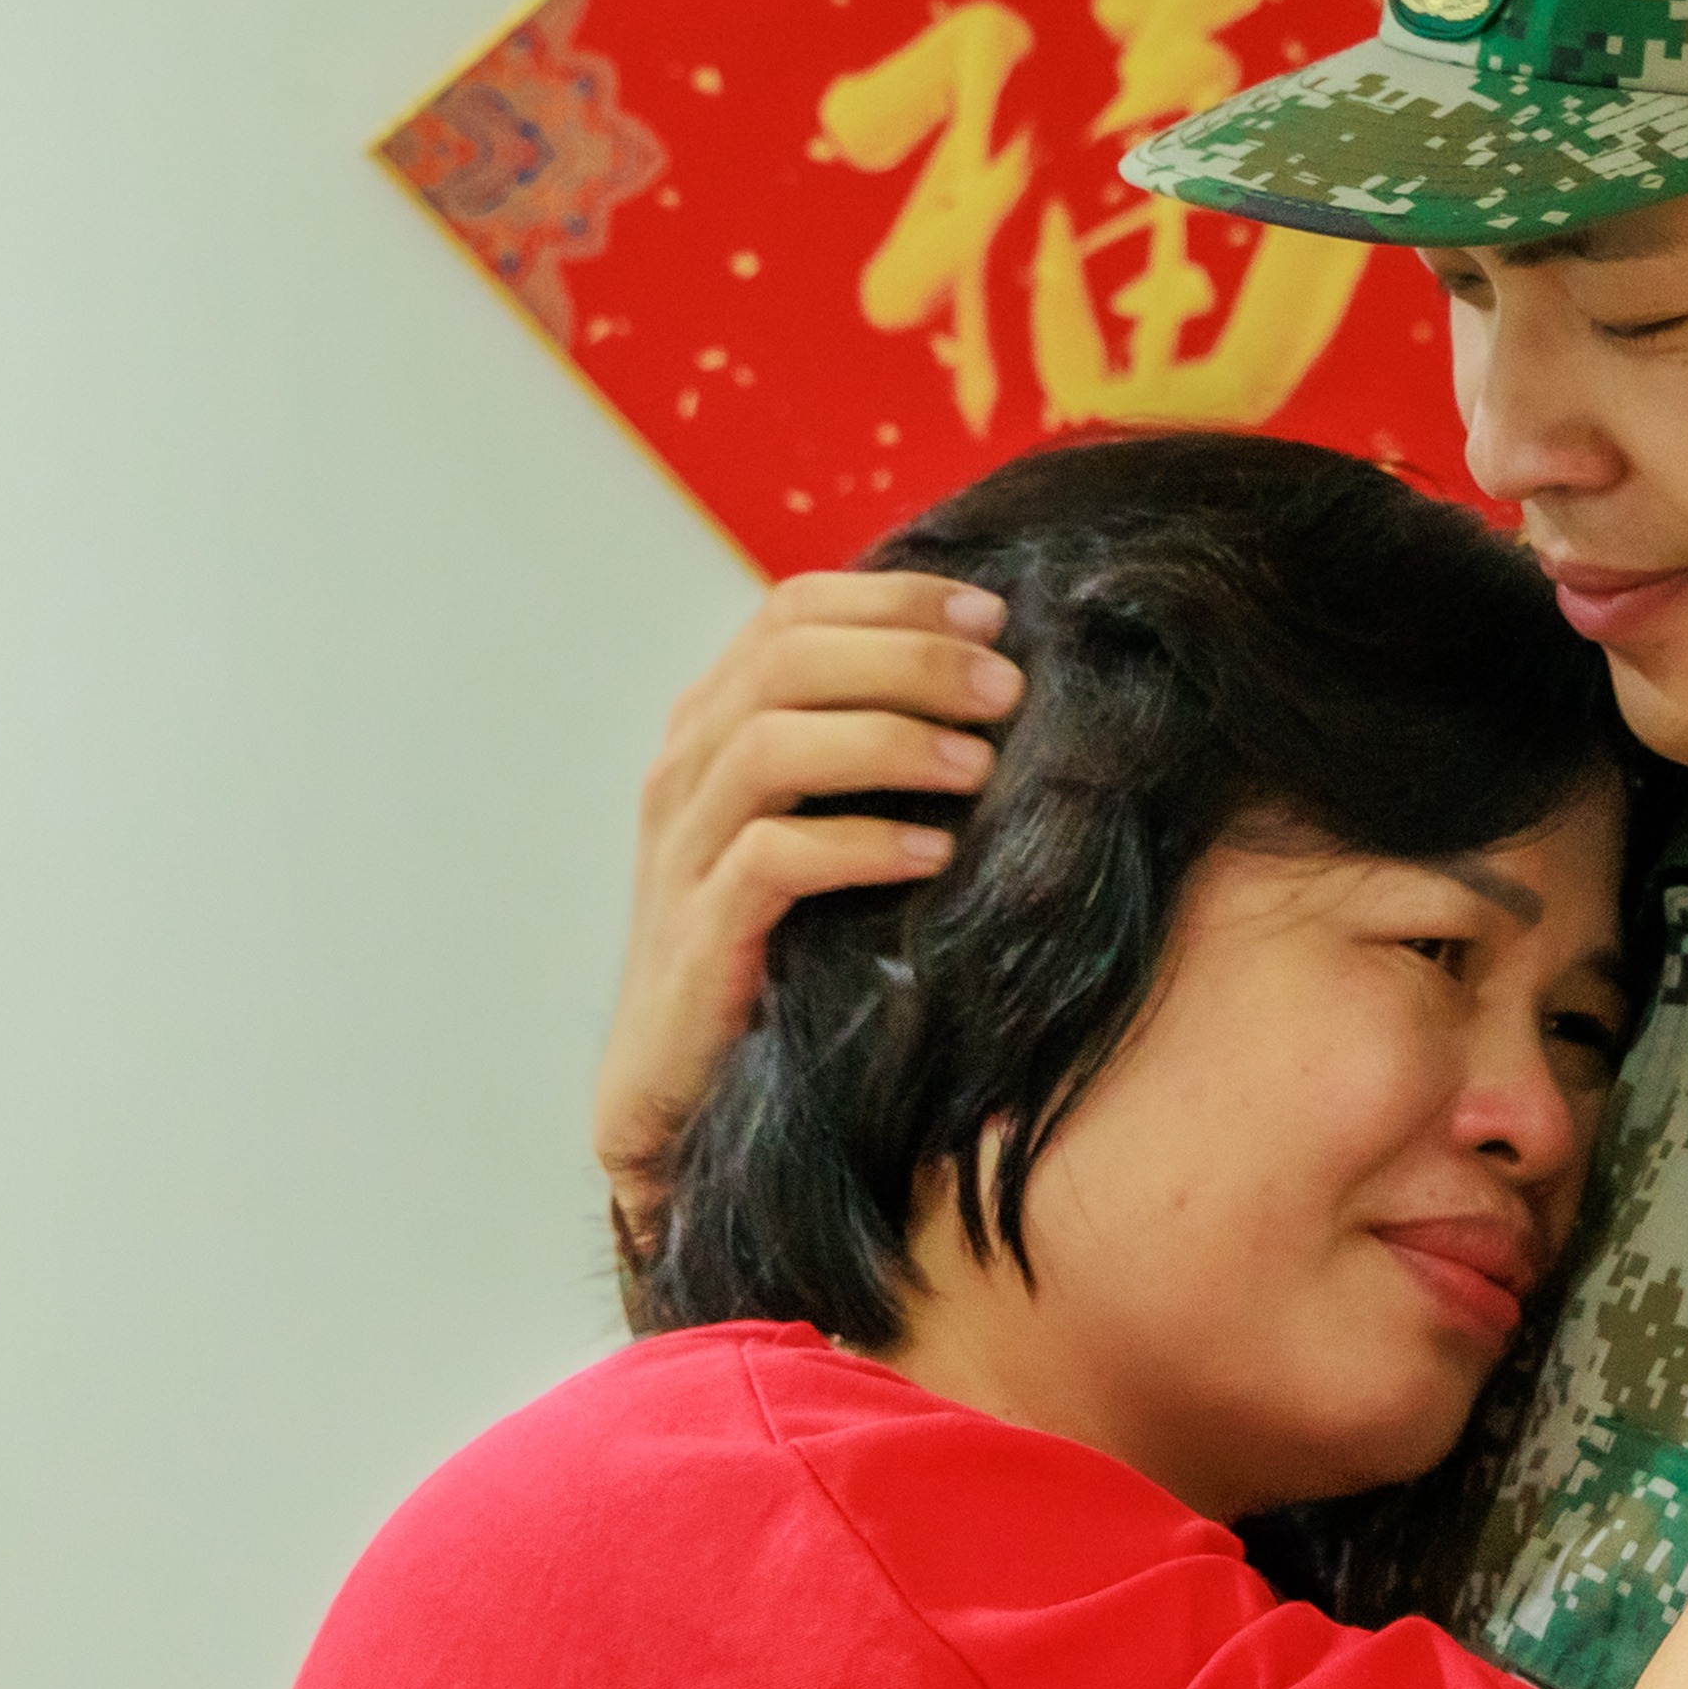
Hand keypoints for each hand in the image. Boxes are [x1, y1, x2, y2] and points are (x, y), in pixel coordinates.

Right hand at [598, 570, 1027, 1221]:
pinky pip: (768, 860)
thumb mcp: (830, 826)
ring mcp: (680, 852)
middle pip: (784, 658)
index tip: (996, 613)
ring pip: (768, 743)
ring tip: (980, 766)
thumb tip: (1005, 683)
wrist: (687, 1089)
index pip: (791, 610)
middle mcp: (684, 770)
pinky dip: (858, 844)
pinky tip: (934, 855)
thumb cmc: (784, 945)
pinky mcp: (695, 936)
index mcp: (714, 725)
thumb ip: (877, 750)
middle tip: (1007, 687)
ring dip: (888, 740)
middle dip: (908, 657)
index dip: (894, 598)